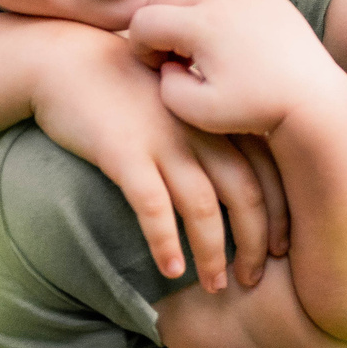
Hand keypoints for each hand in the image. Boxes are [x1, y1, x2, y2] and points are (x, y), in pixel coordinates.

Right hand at [28, 21, 283, 291]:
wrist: (66, 61)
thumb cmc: (124, 86)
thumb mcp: (179, 102)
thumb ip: (209, 131)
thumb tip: (237, 181)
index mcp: (216, 117)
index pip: (267, 173)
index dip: (279, 215)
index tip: (280, 249)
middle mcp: (198, 129)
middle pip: (245, 194)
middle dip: (254, 243)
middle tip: (253, 279)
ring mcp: (162, 139)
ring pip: (203, 207)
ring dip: (213, 253)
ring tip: (215, 286)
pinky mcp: (123, 152)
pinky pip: (152, 207)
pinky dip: (165, 242)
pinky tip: (170, 270)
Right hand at [125, 0, 346, 140]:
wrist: (312, 97)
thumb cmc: (255, 109)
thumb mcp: (199, 112)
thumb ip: (165, 86)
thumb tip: (165, 63)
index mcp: (201, 23)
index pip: (142, 20)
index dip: (140, 48)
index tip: (159, 70)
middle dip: (156, 27)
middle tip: (172, 59)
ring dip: (180, 16)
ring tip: (195, 51)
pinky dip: (208, 9)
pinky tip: (220, 41)